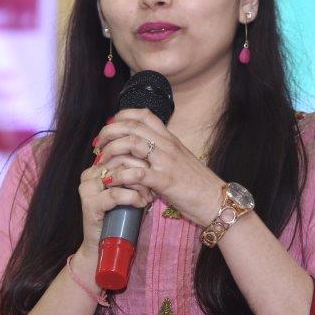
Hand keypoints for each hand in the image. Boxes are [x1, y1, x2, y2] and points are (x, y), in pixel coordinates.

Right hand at [77, 133, 154, 258]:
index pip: (121, 151)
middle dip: (142, 173)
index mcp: (97, 167)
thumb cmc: (122, 217)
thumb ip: (135, 173)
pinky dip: (132, 198)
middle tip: (154, 186)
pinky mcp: (89, 204)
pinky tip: (142, 203)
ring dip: (139, 186)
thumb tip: (155, 158)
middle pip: (121, 161)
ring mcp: (87, 189)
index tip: (154, 173)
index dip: (141, 160)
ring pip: (119, 176)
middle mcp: (89, 175)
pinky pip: (115, 194)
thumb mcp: (130, 190)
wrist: (105, 247)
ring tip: (149, 197)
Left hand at [94, 108, 224, 227]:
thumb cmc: (198, 184)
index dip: (122, 116)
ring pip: (132, 144)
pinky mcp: (165, 181)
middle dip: (109, 132)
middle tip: (98, 144)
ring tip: (101, 162)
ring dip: (111, 151)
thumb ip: (163, 152)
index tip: (110, 126)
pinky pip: (137, 173)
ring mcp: (166, 162)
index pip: (144, 114)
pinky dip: (119, 176)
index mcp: (170, 139)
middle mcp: (167, 145)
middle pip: (132, 126)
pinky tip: (111, 181)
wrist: (217, 200)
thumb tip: (144, 150)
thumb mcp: (181, 160)